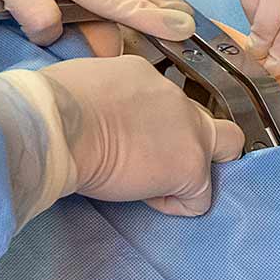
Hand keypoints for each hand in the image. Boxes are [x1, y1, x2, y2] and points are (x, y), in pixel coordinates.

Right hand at [42, 56, 246, 215]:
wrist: (62, 125)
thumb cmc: (55, 106)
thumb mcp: (85, 83)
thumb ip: (106, 95)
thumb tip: (97, 111)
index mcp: (145, 75)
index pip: (165, 101)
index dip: (150, 125)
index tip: (127, 137)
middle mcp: (175, 97)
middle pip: (210, 120)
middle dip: (193, 142)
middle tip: (157, 160)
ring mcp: (191, 132)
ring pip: (224, 151)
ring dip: (190, 170)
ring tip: (148, 180)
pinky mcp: (191, 168)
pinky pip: (199, 198)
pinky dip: (175, 205)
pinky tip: (144, 196)